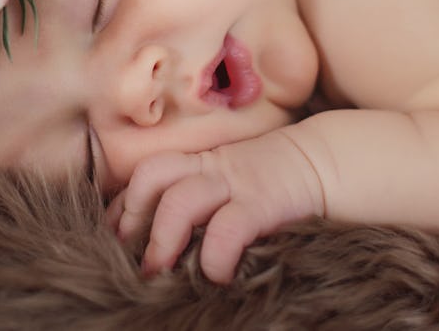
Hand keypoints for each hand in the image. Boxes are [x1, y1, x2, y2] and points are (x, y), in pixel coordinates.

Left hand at [106, 127, 323, 283]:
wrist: (326, 163)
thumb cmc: (276, 184)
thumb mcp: (233, 182)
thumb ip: (205, 199)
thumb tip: (168, 239)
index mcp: (202, 164)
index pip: (150, 172)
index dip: (124, 202)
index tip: (112, 234)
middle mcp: (213, 169)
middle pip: (153, 174)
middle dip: (132, 214)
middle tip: (126, 252)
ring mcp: (237, 182)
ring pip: (180, 199)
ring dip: (162, 238)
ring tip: (157, 271)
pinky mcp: (263, 202)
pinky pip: (227, 228)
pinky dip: (214, 256)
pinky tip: (217, 276)